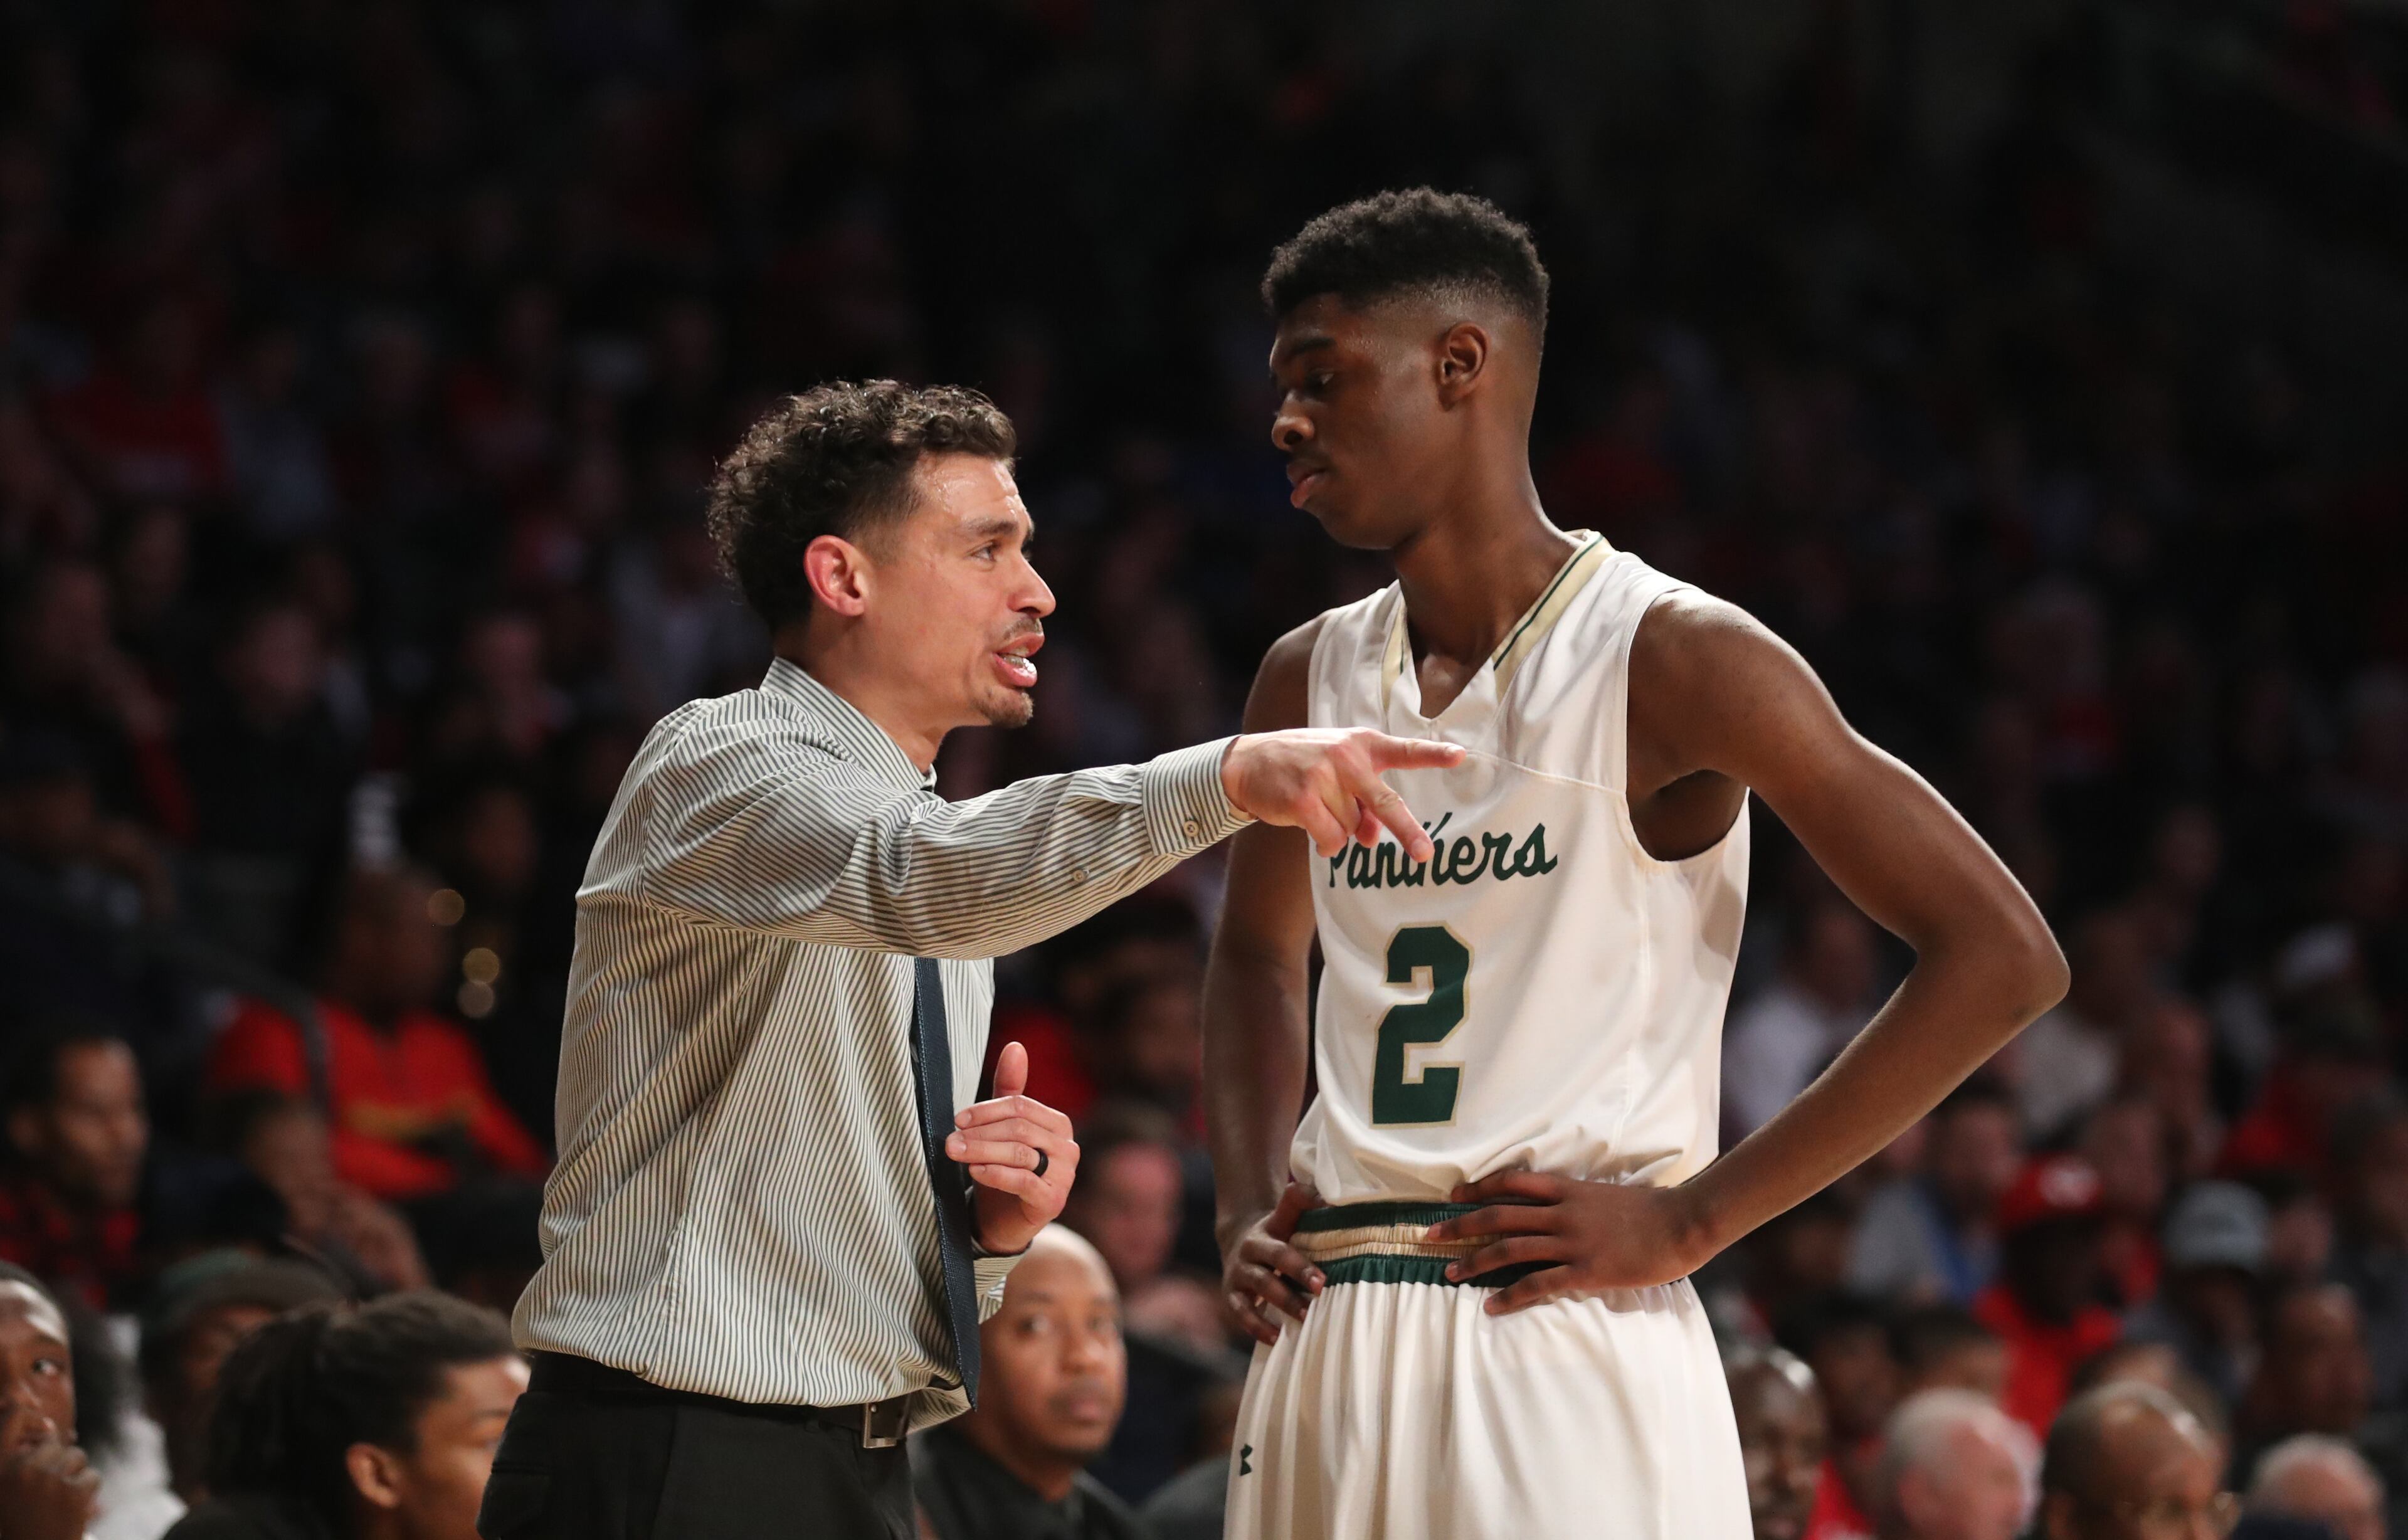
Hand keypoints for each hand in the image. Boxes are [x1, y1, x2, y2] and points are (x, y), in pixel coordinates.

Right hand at [0, 1403, 98, 1539]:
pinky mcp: (74, 1493)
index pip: (15, 1415)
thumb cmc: (18, 1522)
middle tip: (49, 1488)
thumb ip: (18, 1455)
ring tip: (58, 1499)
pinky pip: (92, 1476)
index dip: (30, 1417)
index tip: (42, 1429)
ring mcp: (49, 1480)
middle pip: (54, 1442)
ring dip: (72, 1475)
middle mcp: (21, 1470)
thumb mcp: (5, 1486)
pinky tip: (71, 1509)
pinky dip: (86, 1491)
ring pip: (76, 1456)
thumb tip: (48, 1423)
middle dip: (56, 1460)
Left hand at [950, 1041, 1076, 1255]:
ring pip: (1020, 1153)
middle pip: (1019, 1128)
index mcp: (1057, 1124)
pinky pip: (1024, 1181)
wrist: (1003, 1221)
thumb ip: (1009, 1090)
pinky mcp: (1053, 1201)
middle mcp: (1067, 1147)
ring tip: (956, 1152)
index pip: (1020, 1106)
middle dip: (980, 1132)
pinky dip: (996, 1173)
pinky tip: (976, 1171)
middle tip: (950, 1139)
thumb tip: (1015, 1046)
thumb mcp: (1002, 1130)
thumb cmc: (1003, 1169)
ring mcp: (1064, 1175)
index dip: (986, 1110)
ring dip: (982, 1150)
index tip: (958, 1119)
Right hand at [1218, 1181, 1323, 1345]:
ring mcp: (1239, 1272)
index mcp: (1269, 1227)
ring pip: (1261, 1286)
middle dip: (1298, 1272)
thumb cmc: (1276, 1235)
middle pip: (1275, 1258)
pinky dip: (1257, 1326)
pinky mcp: (1231, 1295)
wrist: (1237, 1244)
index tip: (1324, 1259)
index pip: (1287, 1221)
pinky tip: (1276, 1337)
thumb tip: (1334, 1199)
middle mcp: (1251, 1247)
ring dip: (1284, 1301)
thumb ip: (1305, 1203)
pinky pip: (1242, 1312)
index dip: (1303, 1234)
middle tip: (1321, 1288)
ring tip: (1306, 1317)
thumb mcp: (1287, 1216)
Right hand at [1220, 729, 1463, 858]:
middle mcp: (1346, 757)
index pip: (1404, 750)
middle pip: (1385, 803)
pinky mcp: (1303, 798)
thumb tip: (1372, 839)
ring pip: (1353, 828)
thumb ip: (1363, 801)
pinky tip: (1310, 828)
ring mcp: (1324, 777)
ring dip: (1341, 830)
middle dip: (1407, 831)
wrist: (1250, 761)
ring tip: (1319, 810)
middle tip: (1424, 855)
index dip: (1434, 755)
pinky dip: (1326, 843)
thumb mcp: (1338, 773)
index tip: (1462, 756)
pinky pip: (1330, 838)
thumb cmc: (1304, 766)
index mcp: (1362, 744)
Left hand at [1424, 1170, 1712, 1315]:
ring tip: (1449, 1273)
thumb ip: (1579, 1199)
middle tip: (1429, 1235)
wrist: (1682, 1224)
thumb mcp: (1607, 1194)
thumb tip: (1558, 1205)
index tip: (1454, 1194)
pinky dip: (1510, 1296)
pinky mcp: (1585, 1271)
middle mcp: (1562, 1212)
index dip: (1479, 1187)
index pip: (1513, 1182)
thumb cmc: (1652, 1210)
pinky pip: (1537, 1284)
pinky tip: (1490, 1307)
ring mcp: (1572, 1241)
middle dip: (1460, 1225)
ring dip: (1474, 1261)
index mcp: (1569, 1189)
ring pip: (1510, 1249)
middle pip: (1499, 1214)